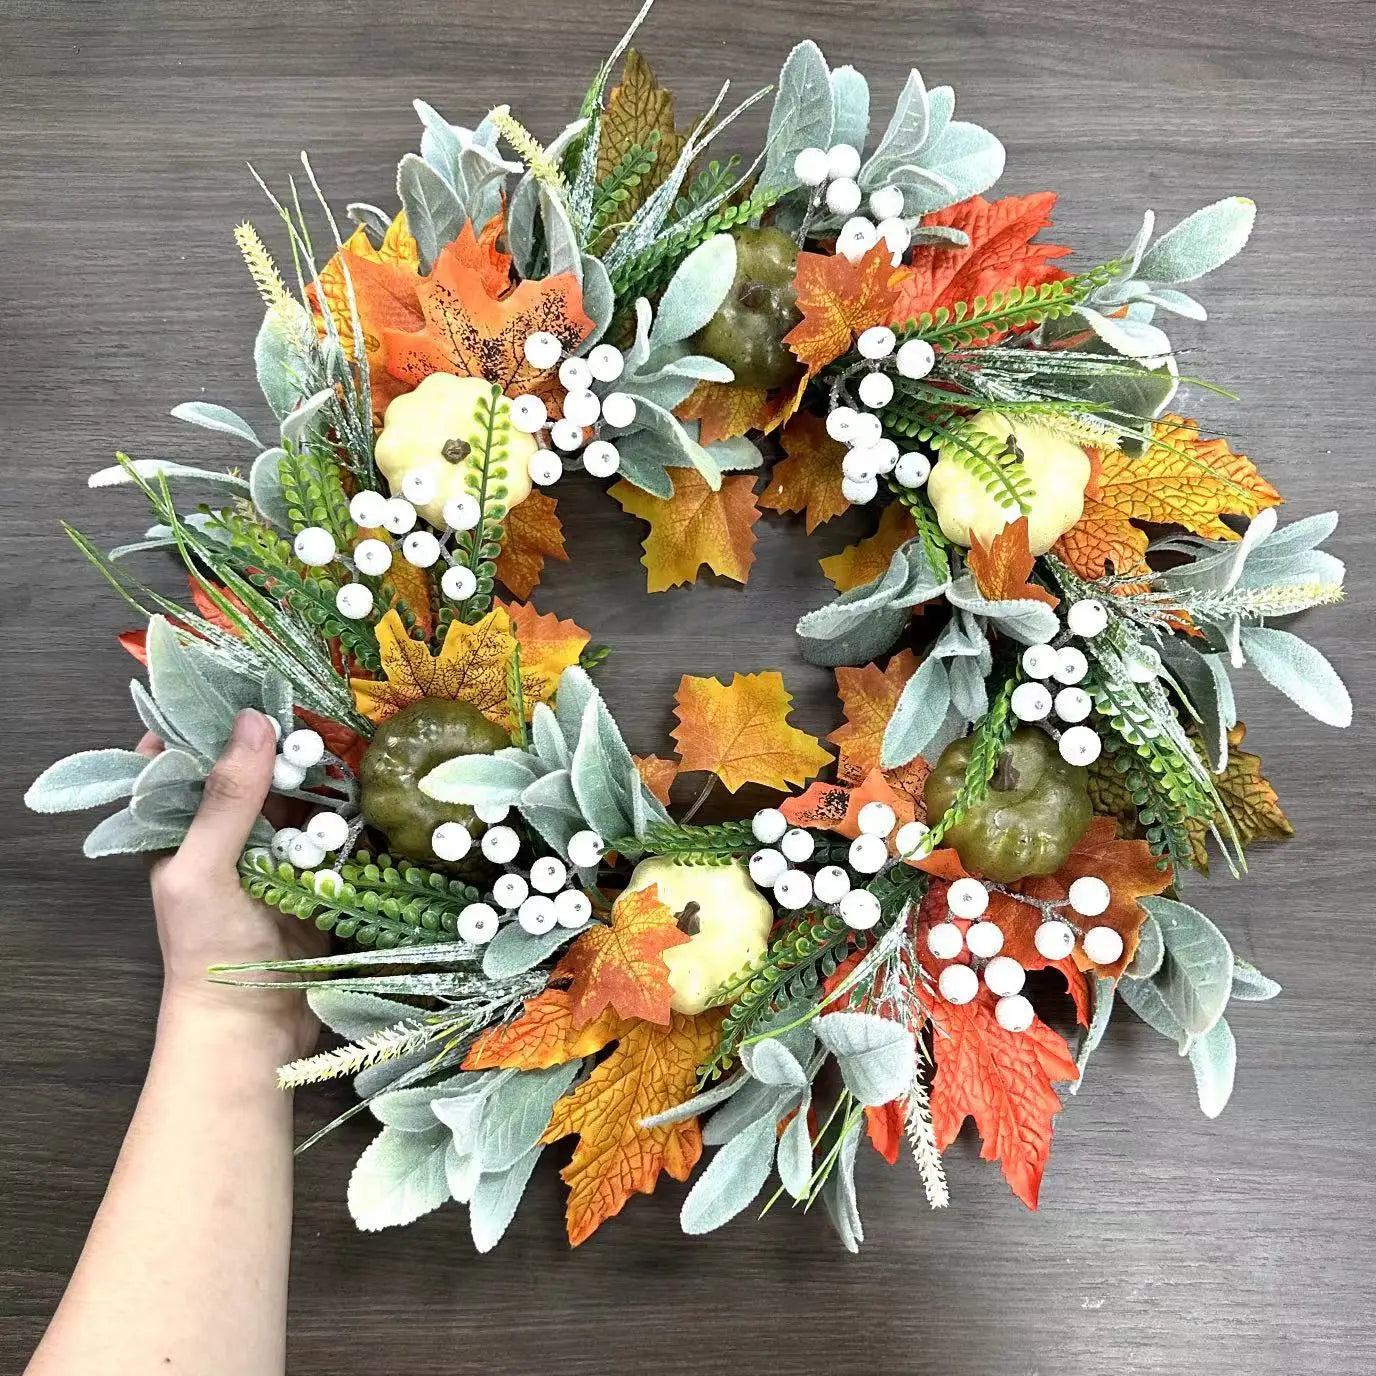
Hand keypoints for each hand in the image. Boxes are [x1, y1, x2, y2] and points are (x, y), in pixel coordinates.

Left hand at [144, 709, 326, 1057]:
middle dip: (281, 742)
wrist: (254, 1025)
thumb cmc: (208, 950)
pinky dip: (349, 811)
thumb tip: (254, 723)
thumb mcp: (204, 870)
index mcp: (178, 828)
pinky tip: (369, 789)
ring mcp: (272, 852)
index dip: (207, 721)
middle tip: (316, 716)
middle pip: (250, 767)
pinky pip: (332, 829)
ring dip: (321, 774)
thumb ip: (227, 799)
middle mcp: (225, 833)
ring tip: (349, 747)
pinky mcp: (314, 873)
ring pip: (296, 794)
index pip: (181, 756)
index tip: (246, 691)